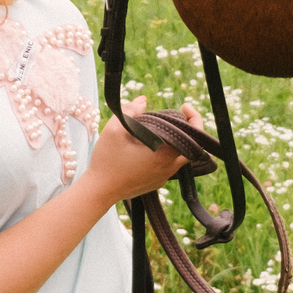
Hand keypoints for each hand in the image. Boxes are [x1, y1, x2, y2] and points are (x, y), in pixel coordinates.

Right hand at [83, 96, 205, 204]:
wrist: (99, 191)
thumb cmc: (106, 161)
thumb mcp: (114, 130)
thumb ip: (129, 111)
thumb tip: (143, 100)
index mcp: (163, 155)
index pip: (193, 136)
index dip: (194, 118)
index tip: (184, 106)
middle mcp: (168, 168)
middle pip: (191, 146)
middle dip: (188, 129)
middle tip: (176, 115)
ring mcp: (163, 178)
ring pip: (180, 156)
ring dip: (177, 141)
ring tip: (162, 127)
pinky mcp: (156, 183)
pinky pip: (170, 165)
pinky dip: (168, 152)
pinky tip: (152, 144)